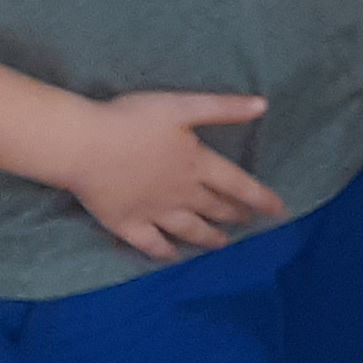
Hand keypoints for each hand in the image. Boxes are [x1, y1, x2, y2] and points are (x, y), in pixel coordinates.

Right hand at [56, 91, 282, 261]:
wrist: (83, 145)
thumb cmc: (131, 120)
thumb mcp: (183, 105)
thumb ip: (223, 108)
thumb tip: (263, 105)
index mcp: (198, 165)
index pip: (239, 185)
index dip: (261, 198)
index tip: (279, 211)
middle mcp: (182, 194)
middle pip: (215, 208)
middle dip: (235, 215)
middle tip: (248, 222)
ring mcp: (154, 213)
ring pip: (189, 229)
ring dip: (208, 237)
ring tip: (221, 243)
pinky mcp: (126, 224)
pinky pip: (151, 244)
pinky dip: (165, 252)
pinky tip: (173, 256)